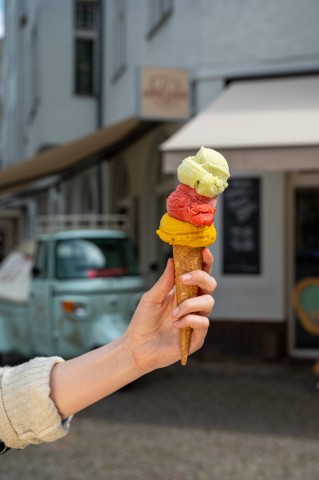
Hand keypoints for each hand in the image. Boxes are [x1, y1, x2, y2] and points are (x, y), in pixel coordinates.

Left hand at [125, 248, 215, 373]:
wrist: (136, 347)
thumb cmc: (143, 321)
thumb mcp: (151, 297)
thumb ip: (164, 281)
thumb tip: (173, 260)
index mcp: (184, 293)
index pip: (200, 275)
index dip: (205, 262)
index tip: (204, 251)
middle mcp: (193, 305)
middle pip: (210, 285)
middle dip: (201, 277)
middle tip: (184, 278)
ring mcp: (196, 321)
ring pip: (209, 303)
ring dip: (190, 304)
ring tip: (173, 313)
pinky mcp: (196, 338)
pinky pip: (203, 324)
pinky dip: (190, 320)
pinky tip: (176, 324)